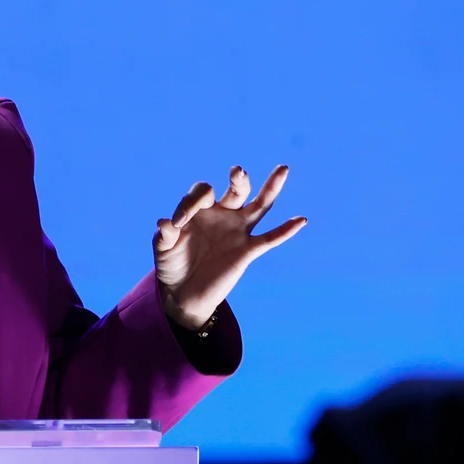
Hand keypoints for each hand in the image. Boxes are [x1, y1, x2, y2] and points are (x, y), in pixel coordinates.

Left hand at [153, 164, 306, 328]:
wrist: (182, 293)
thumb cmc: (171, 264)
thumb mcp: (162, 249)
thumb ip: (165, 235)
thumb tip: (166, 223)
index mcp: (200, 209)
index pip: (202, 193)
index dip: (190, 203)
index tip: (176, 223)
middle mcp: (222, 214)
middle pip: (236, 190)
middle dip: (238, 180)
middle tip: (237, 172)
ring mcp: (237, 231)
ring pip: (259, 205)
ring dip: (271, 188)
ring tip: (282, 170)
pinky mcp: (247, 251)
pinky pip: (270, 239)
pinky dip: (286, 230)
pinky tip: (301, 220)